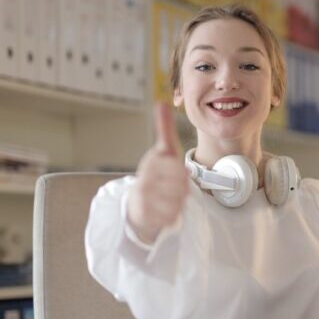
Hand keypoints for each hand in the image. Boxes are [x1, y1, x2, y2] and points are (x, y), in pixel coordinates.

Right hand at [126, 103, 188, 243]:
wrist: (136, 204)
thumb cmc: (156, 174)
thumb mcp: (163, 150)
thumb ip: (164, 129)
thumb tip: (161, 102)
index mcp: (151, 162)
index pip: (178, 168)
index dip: (182, 174)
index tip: (178, 175)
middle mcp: (144, 179)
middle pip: (180, 186)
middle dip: (182, 189)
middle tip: (176, 189)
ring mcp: (143, 197)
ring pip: (177, 202)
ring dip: (178, 202)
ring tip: (169, 199)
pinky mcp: (144, 214)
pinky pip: (170, 216)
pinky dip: (172, 214)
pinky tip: (165, 210)